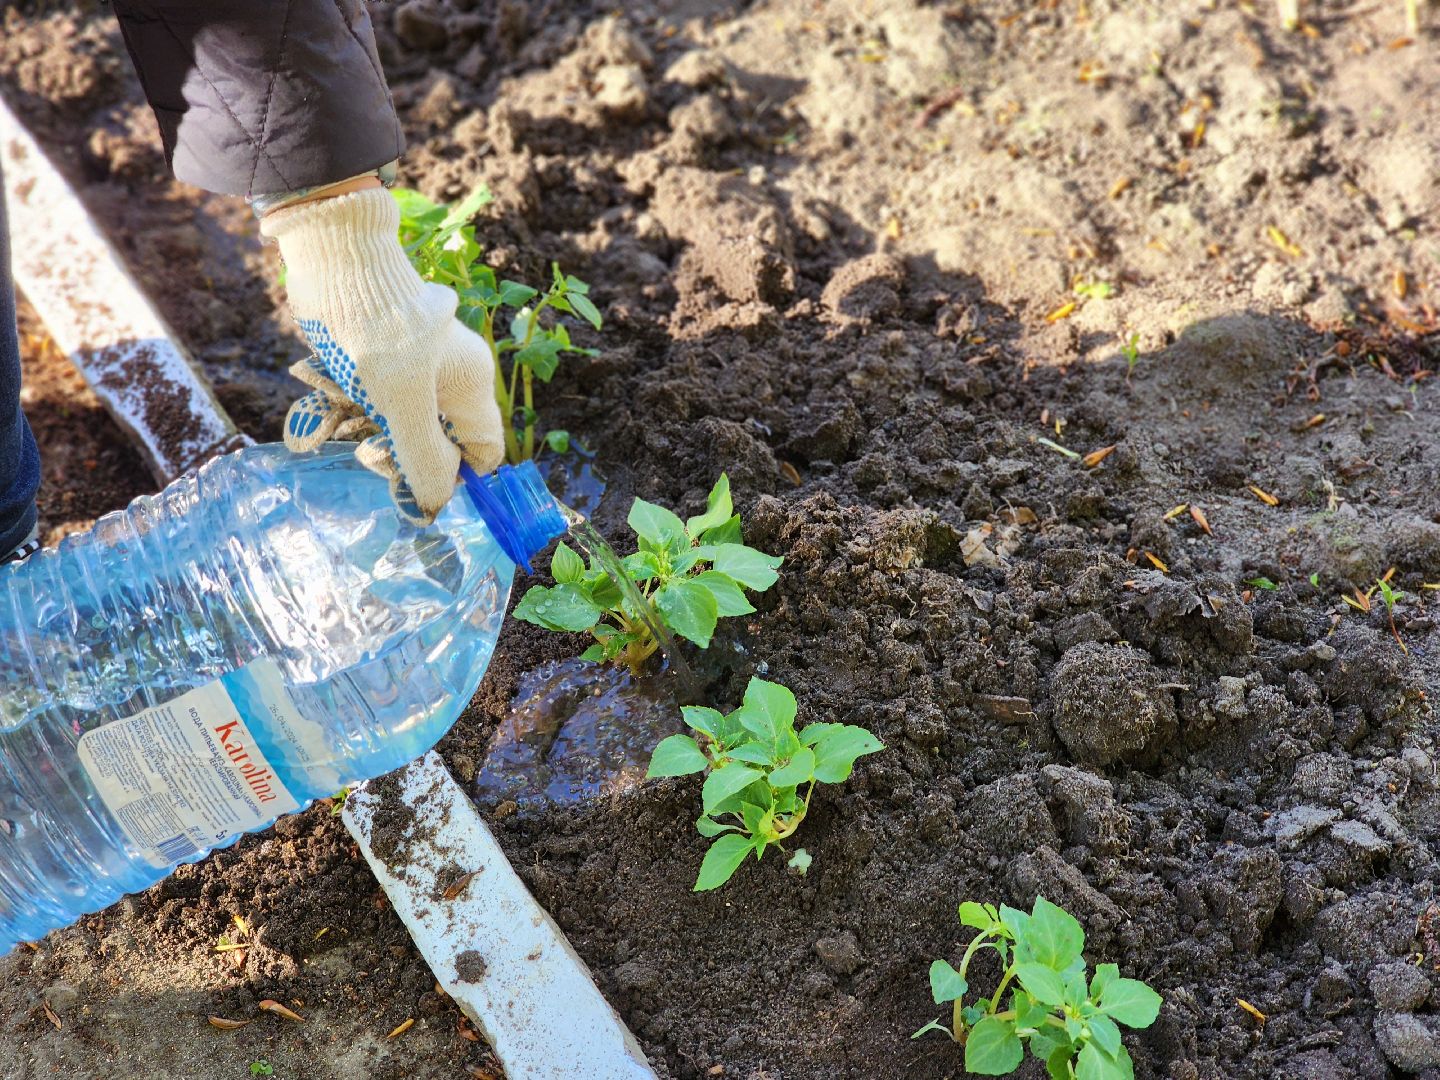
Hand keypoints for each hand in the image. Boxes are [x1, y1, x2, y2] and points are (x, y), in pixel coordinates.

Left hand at [262, 187, 503, 523]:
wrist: (338, 261)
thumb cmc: (379, 334)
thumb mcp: (403, 406)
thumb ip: (423, 460)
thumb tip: (433, 507)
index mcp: (471, 386)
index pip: (483, 452)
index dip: (455, 475)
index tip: (416, 480)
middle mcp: (452, 376)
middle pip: (434, 440)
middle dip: (396, 451)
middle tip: (367, 447)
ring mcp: (416, 363)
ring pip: (395, 418)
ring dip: (360, 425)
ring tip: (332, 411)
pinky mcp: (382, 352)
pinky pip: (369, 394)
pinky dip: (344, 400)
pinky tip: (319, 390)